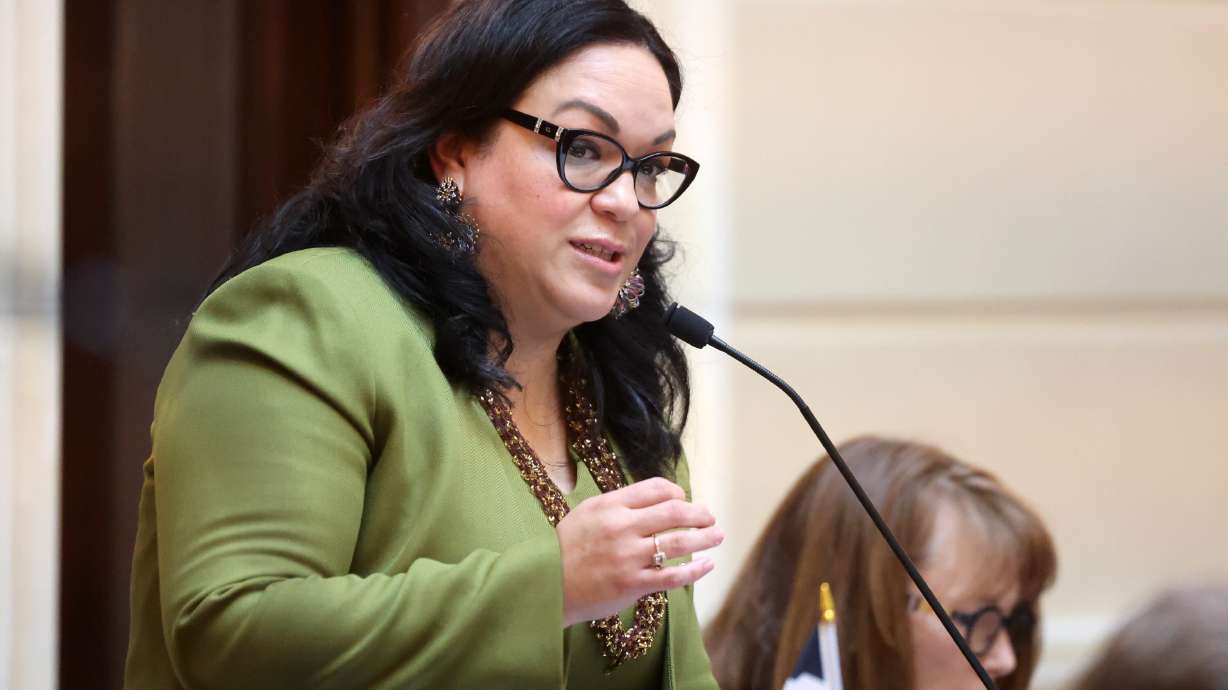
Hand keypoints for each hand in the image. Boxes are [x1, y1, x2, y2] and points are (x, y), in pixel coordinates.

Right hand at [555, 476, 722, 626]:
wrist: (544, 585)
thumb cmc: (565, 549)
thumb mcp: (586, 514)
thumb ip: (618, 506)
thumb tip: (655, 501)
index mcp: (610, 506)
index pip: (656, 489)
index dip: (677, 493)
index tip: (685, 501)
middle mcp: (621, 527)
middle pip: (674, 513)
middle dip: (699, 514)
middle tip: (711, 517)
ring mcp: (628, 557)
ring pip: (679, 543)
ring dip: (704, 538)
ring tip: (717, 536)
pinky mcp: (632, 585)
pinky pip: (673, 576)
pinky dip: (695, 570)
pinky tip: (706, 565)